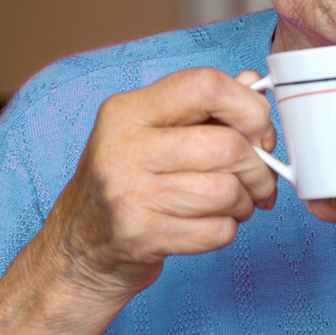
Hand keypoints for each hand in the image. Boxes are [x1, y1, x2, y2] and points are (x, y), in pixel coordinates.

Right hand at [42, 67, 278, 300]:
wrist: (75, 250)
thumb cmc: (125, 183)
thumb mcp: (151, 132)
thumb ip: (203, 106)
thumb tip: (252, 84)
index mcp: (128, 110)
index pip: (205, 86)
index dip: (249, 106)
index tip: (260, 128)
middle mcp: (123, 147)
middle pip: (227, 145)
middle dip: (258, 167)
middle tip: (259, 178)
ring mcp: (128, 193)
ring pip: (227, 191)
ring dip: (244, 202)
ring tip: (234, 204)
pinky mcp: (140, 236)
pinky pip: (216, 230)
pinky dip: (226, 230)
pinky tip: (210, 225)